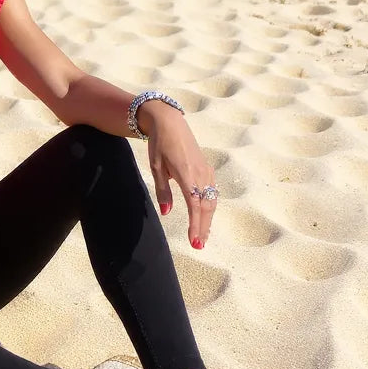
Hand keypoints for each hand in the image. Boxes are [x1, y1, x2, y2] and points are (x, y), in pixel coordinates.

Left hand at [143, 103, 217, 249]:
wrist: (170, 122)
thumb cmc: (160, 144)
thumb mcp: (156, 166)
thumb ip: (162, 190)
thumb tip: (167, 213)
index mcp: (187, 173)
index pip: (194, 205)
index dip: (195, 224)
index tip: (194, 241)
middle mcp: (200, 174)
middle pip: (206, 206)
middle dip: (203, 227)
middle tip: (199, 246)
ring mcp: (206, 171)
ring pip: (211, 200)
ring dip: (207, 219)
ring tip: (202, 237)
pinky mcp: (207, 170)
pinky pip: (212, 192)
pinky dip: (209, 207)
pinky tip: (204, 216)